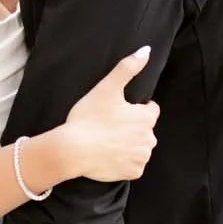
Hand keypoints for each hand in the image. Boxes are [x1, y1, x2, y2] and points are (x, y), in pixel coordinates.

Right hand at [60, 46, 158, 182]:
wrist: (72, 150)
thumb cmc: (89, 117)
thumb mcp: (107, 87)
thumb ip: (128, 67)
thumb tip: (146, 50)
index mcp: (146, 118)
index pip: (150, 110)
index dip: (134, 108)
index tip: (117, 110)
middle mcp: (149, 139)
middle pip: (144, 130)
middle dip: (132, 127)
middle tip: (108, 125)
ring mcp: (141, 158)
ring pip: (139, 148)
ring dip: (128, 144)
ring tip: (107, 140)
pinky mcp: (133, 173)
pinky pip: (133, 165)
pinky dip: (123, 161)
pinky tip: (108, 155)